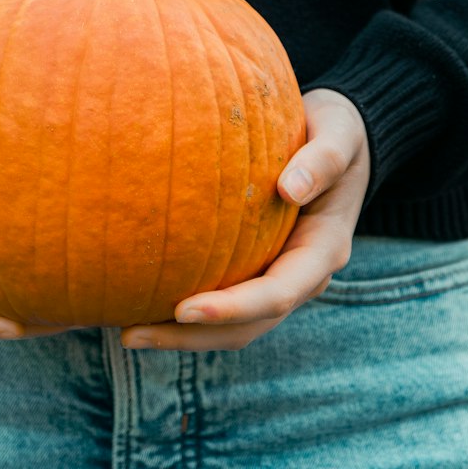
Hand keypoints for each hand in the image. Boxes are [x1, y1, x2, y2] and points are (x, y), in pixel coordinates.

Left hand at [119, 88, 370, 350]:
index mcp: (324, 251)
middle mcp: (302, 275)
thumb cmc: (336, 132)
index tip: (184, 310)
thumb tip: (288, 188)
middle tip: (130, 333)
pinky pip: (224, 298)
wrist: (342, 141)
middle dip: (193, 336)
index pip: (278, 294)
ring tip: (126, 331)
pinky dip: (187, 312)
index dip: (232, 308)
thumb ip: (322, 160)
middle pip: (248, 325)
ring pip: (233, 325)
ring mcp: (280, 276)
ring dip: (183, 335)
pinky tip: (143, 299)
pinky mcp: (258, 268)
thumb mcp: (339, 137)